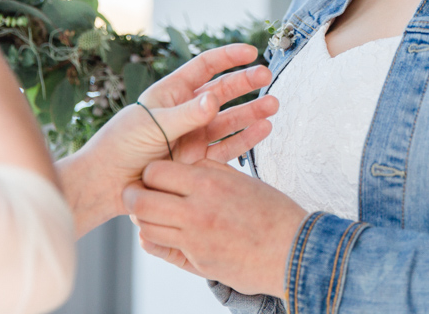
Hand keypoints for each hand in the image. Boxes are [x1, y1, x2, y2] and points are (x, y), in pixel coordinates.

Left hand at [57, 44, 277, 236]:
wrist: (108, 184)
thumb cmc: (121, 147)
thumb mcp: (152, 125)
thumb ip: (186, 114)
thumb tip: (214, 99)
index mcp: (170, 93)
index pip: (204, 67)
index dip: (227, 57)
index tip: (250, 51)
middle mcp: (185, 112)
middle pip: (222, 92)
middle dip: (245, 83)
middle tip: (267, 76)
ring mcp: (193, 136)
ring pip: (229, 119)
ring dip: (251, 111)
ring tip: (273, 105)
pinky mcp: (198, 160)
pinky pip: (227, 147)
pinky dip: (246, 138)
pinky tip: (264, 129)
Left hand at [124, 159, 308, 297]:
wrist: (295, 251)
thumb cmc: (274, 213)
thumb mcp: (242, 181)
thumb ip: (211, 172)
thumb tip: (186, 165)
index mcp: (209, 184)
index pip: (157, 171)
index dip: (151, 171)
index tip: (153, 173)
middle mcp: (196, 211)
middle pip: (141, 200)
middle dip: (133, 195)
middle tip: (134, 193)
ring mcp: (194, 240)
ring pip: (146, 226)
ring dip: (142, 218)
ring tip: (149, 212)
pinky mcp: (197, 262)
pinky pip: (160, 250)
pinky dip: (152, 240)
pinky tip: (158, 233)